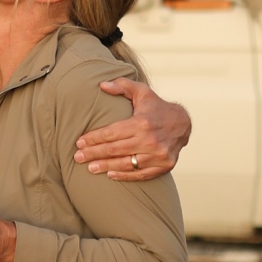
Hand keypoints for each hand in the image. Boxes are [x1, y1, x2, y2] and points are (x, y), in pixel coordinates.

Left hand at [74, 78, 191, 180]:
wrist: (183, 124)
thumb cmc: (156, 108)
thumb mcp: (142, 92)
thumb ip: (122, 86)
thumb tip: (102, 85)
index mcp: (141, 123)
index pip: (111, 133)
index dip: (93, 139)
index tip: (79, 143)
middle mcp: (149, 140)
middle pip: (114, 150)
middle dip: (93, 154)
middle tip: (77, 158)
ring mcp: (157, 155)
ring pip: (125, 163)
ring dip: (105, 166)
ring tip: (90, 168)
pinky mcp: (163, 166)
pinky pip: (140, 174)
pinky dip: (124, 175)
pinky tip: (110, 174)